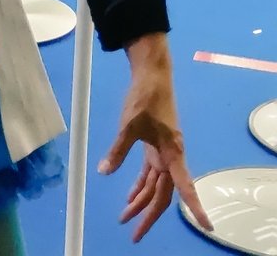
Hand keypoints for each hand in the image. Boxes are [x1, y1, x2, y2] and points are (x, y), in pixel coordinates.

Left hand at [99, 34, 213, 242]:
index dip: (195, 207)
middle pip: (163, 194)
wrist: (152, 76)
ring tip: (125, 218)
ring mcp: (163, 152)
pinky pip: (149, 174)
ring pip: (155, 186)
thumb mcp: (129, 124)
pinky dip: (140, 185)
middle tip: (134, 235)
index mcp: (172, 153)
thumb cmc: (145, 98)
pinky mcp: (155, 146)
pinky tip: (130, 196)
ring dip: (141, 202)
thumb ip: (118, 149)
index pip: (184, 186)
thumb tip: (105, 171)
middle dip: (148, 215)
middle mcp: (171, 157)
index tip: (206, 225)